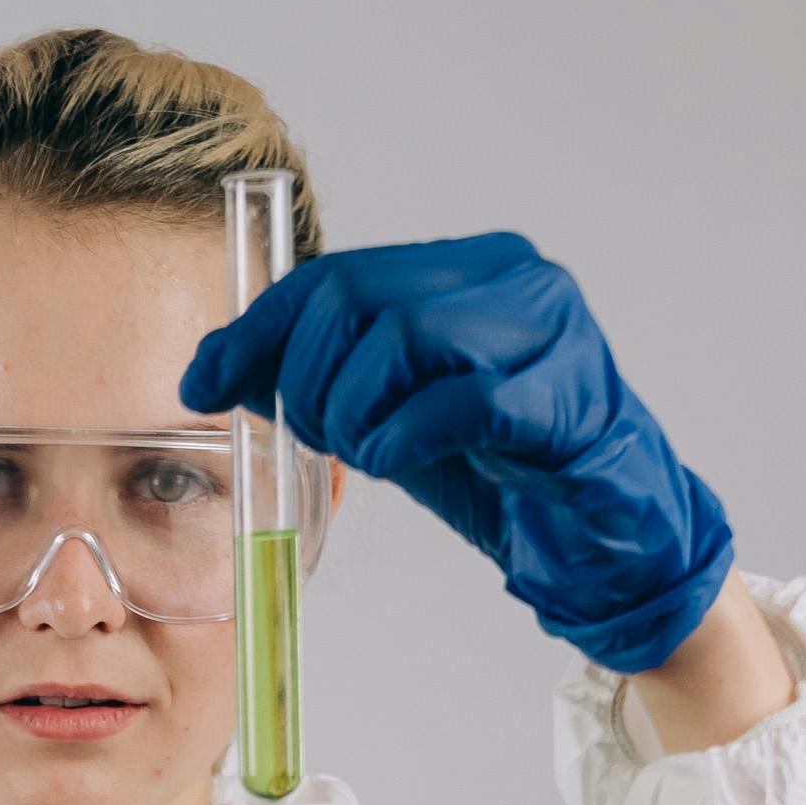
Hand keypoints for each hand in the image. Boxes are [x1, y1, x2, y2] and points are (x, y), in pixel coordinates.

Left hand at [183, 231, 731, 673]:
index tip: (204, 383)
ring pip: (401, 339)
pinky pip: (459, 402)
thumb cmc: (501, 468)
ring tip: (366, 455)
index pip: (337, 274)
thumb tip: (214, 367)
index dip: (258, 329)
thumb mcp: (390, 414)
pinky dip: (403, 439)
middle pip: (357, 299)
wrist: (602, 535)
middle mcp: (513, 279)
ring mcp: (547, 333)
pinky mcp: (565, 399)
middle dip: (305, 378)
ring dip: (353, 413)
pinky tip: (399, 462)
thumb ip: (321, 381)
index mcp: (469, 268)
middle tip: (316, 437)